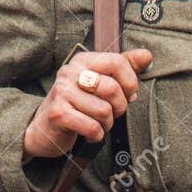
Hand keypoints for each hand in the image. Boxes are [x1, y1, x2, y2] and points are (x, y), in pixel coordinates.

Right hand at [22, 48, 151, 157]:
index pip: (117, 62)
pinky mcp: (59, 114)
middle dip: (119, 107)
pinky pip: (92, 127)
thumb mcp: (100, 83)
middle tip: (111, 114)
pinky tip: (89, 133)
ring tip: (97, 124)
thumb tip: (147, 56)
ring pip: (104, 111)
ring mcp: (62, 92)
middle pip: (112, 88)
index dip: (130, 82)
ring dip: (107, 124)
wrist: (44, 129)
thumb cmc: (77, 105)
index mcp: (83, 61)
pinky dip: (96, 135)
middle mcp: (70, 72)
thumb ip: (123, 69)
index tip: (128, 95)